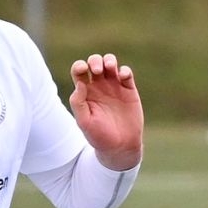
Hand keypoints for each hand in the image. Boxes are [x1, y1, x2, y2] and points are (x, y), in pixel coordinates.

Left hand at [69, 53, 142, 168]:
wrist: (120, 147)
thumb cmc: (99, 137)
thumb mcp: (84, 122)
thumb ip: (78, 103)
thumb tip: (80, 83)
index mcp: (85, 92)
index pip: (79, 71)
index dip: (79, 66)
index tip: (83, 70)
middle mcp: (99, 87)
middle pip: (94, 62)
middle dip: (95, 61)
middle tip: (97, 70)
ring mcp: (114, 87)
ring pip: (110, 63)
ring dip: (109, 60)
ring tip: (110, 68)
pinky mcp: (129, 90)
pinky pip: (126, 73)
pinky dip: (124, 70)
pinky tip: (122, 76)